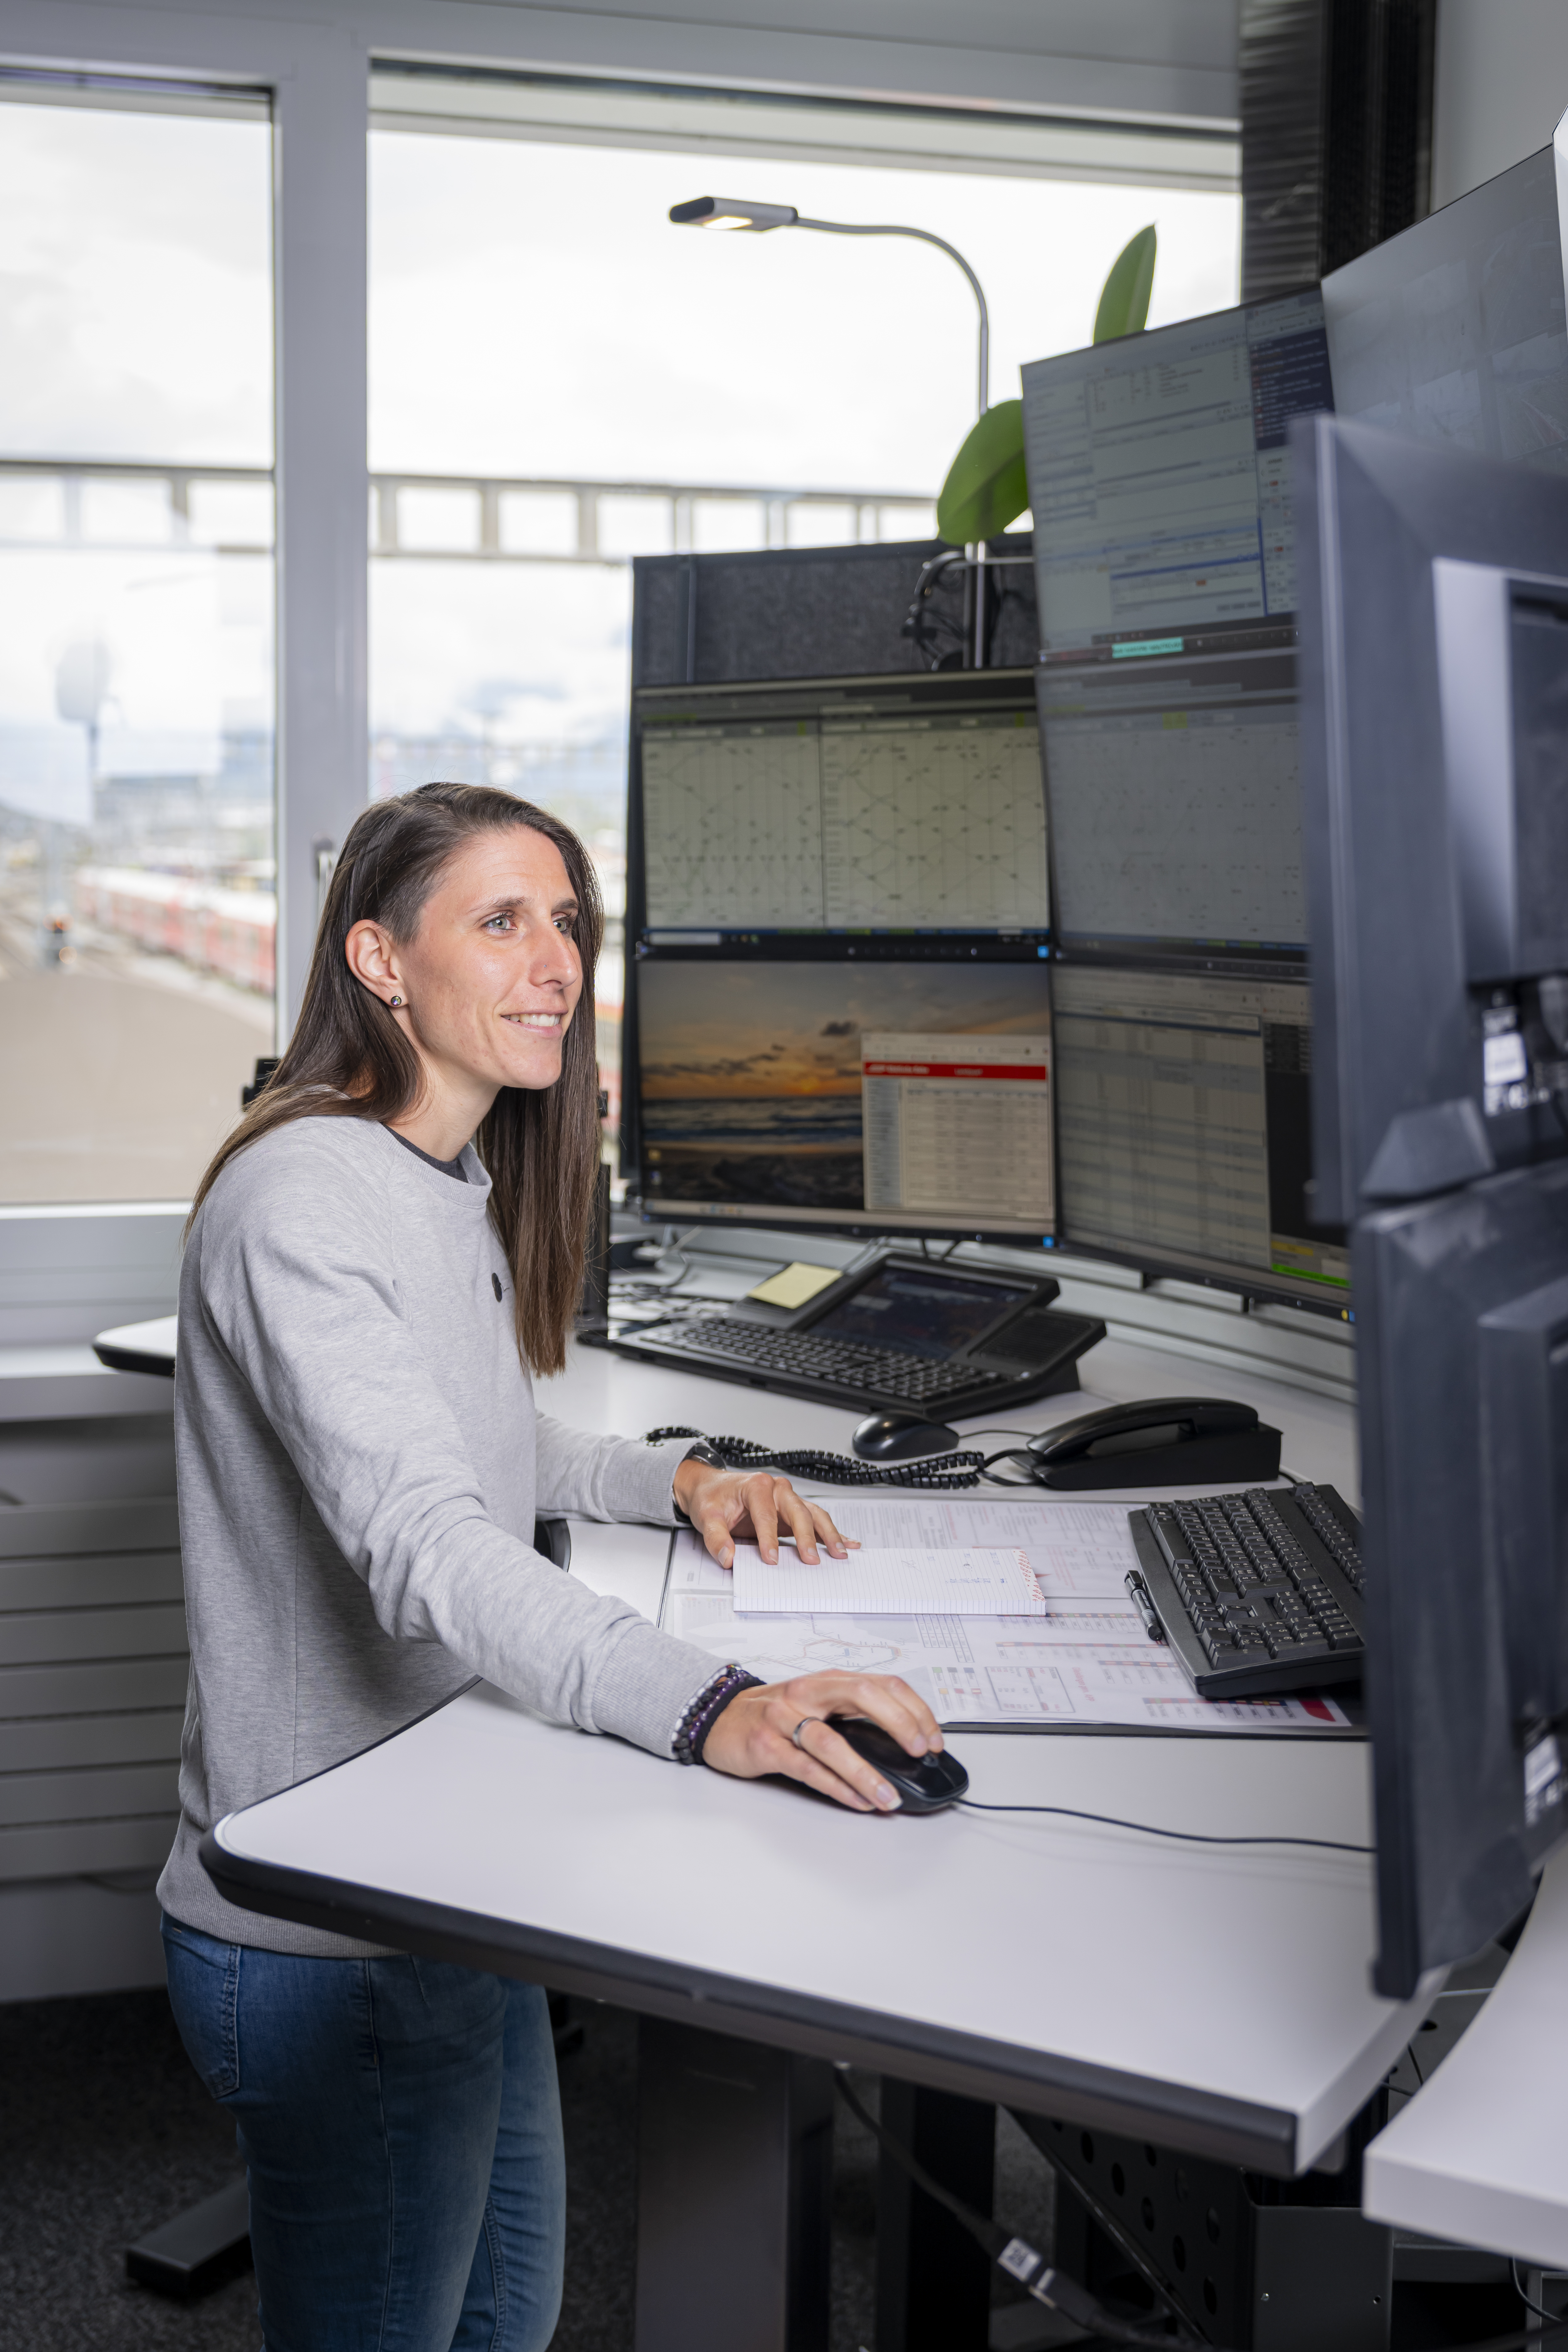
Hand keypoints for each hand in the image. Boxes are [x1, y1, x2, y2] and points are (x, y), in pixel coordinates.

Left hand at [671, 1460, 857, 1569]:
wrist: (710, 1487)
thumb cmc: (711, 1498)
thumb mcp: (706, 1516)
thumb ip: (716, 1537)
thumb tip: (727, 1557)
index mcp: (757, 1486)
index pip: (766, 1515)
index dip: (768, 1539)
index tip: (770, 1560)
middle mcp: (777, 1489)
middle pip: (798, 1512)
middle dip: (807, 1537)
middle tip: (811, 1560)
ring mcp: (787, 1499)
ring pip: (813, 1514)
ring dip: (828, 1534)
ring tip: (839, 1553)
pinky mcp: (792, 1511)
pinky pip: (815, 1519)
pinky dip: (831, 1532)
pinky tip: (847, 1542)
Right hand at [702, 1671, 942, 1811]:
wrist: (719, 1719)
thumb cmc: (774, 1714)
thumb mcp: (817, 1704)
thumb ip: (852, 1716)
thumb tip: (903, 1745)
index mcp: (829, 1681)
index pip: (883, 1684)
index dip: (914, 1709)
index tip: (934, 1738)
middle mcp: (809, 1693)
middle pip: (863, 1696)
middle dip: (900, 1723)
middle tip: (921, 1752)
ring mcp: (785, 1718)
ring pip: (833, 1742)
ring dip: (866, 1772)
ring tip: (889, 1797)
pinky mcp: (766, 1746)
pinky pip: (807, 1769)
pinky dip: (836, 1787)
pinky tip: (857, 1801)